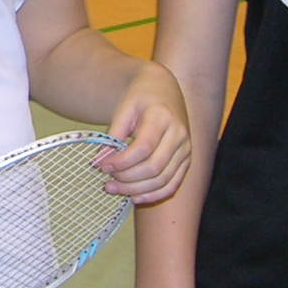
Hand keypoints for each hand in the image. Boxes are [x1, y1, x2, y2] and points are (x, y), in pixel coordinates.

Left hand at [101, 62, 191, 203]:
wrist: (164, 91)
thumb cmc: (141, 98)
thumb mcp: (124, 108)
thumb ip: (113, 134)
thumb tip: (100, 160)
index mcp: (162, 117)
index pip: (143, 148)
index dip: (122, 162)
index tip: (103, 166)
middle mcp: (178, 134)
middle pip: (154, 167)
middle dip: (127, 179)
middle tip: (107, 181)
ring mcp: (185, 149)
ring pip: (163, 180)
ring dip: (136, 190)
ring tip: (114, 189)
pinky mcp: (186, 160)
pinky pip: (172, 185)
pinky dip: (153, 195)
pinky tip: (134, 197)